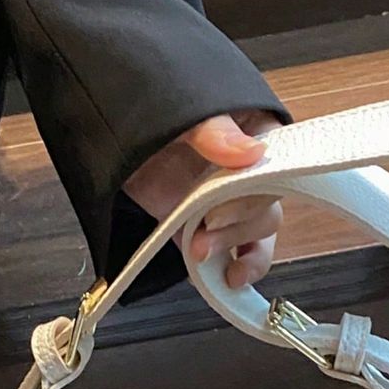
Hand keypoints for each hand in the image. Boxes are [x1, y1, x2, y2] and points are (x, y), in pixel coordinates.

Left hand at [123, 109, 282, 288]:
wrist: (111, 136)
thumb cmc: (149, 109)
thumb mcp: (178, 110)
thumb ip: (212, 129)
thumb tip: (250, 152)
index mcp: (254, 131)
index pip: (278, 163)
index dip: (261, 187)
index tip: (233, 199)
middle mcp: (248, 170)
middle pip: (267, 204)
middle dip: (240, 223)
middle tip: (208, 227)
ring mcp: (229, 201)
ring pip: (256, 233)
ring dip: (232, 246)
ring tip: (201, 252)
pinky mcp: (207, 227)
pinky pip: (232, 254)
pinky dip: (229, 270)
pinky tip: (221, 279)